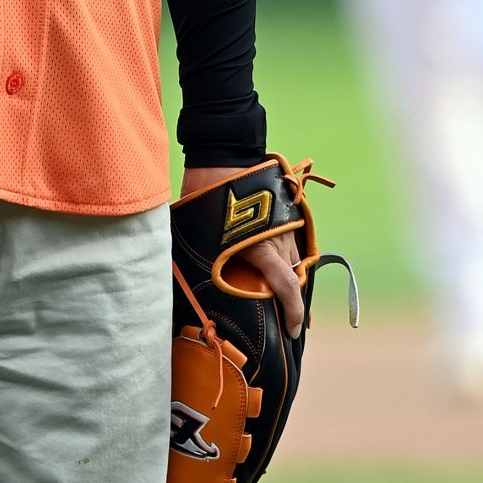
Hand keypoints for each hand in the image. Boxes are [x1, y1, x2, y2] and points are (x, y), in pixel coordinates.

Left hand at [179, 165, 304, 338]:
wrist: (224, 151)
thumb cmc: (207, 194)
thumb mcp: (202, 233)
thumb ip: (206, 260)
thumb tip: (187, 286)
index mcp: (261, 247)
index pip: (287, 287)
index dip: (294, 313)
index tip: (294, 331)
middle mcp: (281, 238)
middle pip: (295, 276)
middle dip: (293, 300)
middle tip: (287, 319)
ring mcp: (287, 223)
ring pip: (295, 258)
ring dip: (289, 276)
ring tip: (281, 293)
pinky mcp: (285, 211)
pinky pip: (292, 240)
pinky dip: (287, 255)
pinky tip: (278, 263)